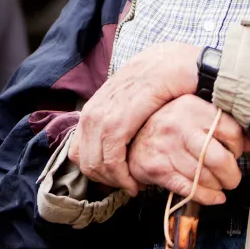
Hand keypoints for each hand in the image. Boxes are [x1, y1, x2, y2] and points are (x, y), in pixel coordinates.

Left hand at [69, 42, 198, 194]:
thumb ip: (119, 114)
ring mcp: (102, 117)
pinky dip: (122, 177)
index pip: (77, 151)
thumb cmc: (157, 80)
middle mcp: (92, 113)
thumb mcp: (130, 98)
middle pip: (84, 161)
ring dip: (115, 181)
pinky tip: (136, 183)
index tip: (116, 177)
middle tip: (126, 185)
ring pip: (95, 164)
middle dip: (105, 180)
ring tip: (134, 185)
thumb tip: (117, 139)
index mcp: (93, 108)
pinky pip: (111, 160)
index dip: (95, 169)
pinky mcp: (118, 122)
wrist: (172, 63)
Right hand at [128, 95, 244, 205]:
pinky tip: (214, 197)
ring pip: (205, 176)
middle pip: (219, 159)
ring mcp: (167, 148)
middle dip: (232, 175)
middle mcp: (179, 125)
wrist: (130, 136)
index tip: (234, 153)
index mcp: (193, 107)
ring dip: (218, 186)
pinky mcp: (157, 168)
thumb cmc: (169, 125)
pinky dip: (207, 197)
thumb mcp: (194, 113)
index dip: (238, 148)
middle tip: (232, 178)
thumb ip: (222, 124)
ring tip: (220, 185)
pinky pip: (189, 188)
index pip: (230, 132)